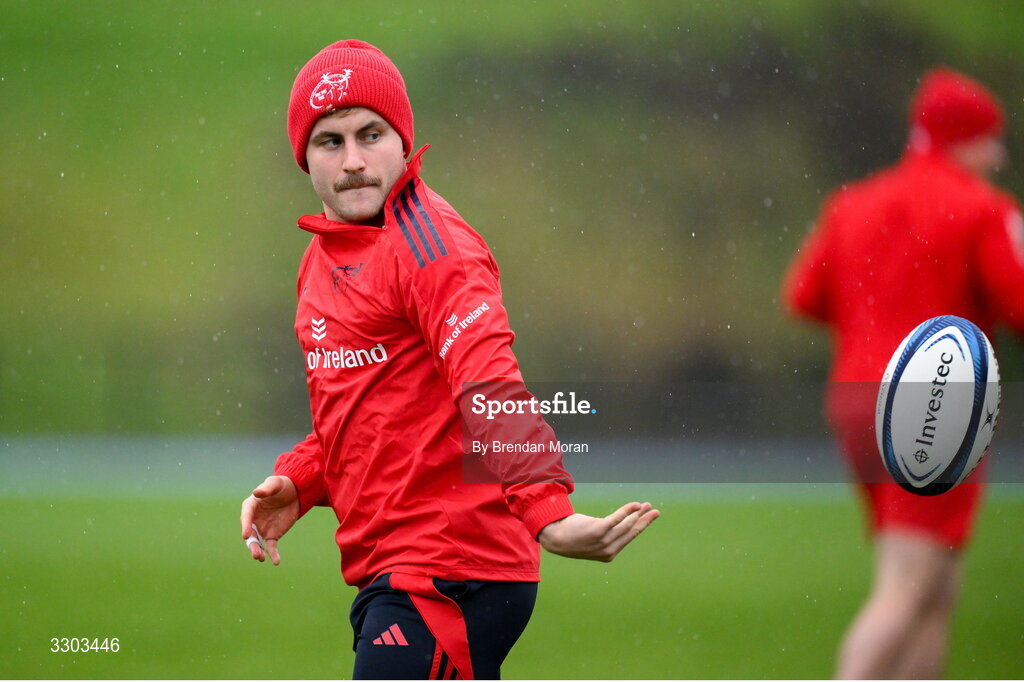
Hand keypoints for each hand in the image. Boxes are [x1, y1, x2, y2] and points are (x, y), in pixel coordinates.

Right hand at [239, 475, 299, 564]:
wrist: (295, 493)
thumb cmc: (281, 486)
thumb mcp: (275, 483)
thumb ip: (266, 488)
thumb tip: (256, 492)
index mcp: (250, 506)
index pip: (246, 517)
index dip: (245, 526)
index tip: (246, 535)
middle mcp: (253, 520)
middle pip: (250, 534)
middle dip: (252, 544)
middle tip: (255, 553)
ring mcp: (262, 529)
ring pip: (258, 543)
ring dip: (258, 551)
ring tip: (260, 558)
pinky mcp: (273, 535)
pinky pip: (271, 546)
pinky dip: (273, 554)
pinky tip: (276, 561)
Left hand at [538, 501, 659, 561]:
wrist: (556, 538)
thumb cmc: (574, 538)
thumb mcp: (592, 541)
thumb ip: (606, 537)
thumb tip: (619, 525)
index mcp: (609, 554)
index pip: (629, 537)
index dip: (641, 526)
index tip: (650, 517)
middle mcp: (608, 550)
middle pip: (632, 532)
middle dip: (645, 520)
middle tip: (655, 511)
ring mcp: (603, 541)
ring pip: (626, 525)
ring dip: (638, 513)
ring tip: (646, 505)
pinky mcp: (598, 530)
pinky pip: (616, 518)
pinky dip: (627, 511)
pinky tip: (634, 505)